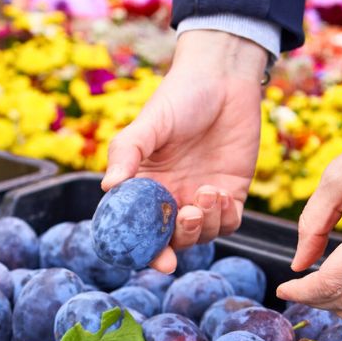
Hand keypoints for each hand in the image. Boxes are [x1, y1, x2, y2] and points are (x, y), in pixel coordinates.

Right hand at [102, 30, 266, 272]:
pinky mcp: (232, 193)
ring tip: (209, 192)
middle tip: (189, 214)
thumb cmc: (180, 97)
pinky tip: (224, 194)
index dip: (147, 251)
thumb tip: (109, 187)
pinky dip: (227, 218)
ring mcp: (202, 197)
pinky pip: (230, 223)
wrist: (224, 78)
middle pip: (173, 239)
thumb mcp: (149, 123)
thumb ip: (127, 153)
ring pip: (204, 235)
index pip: (140, 229)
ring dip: (207, 224)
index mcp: (145, 186)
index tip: (160, 261)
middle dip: (182, 238)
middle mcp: (172, 197)